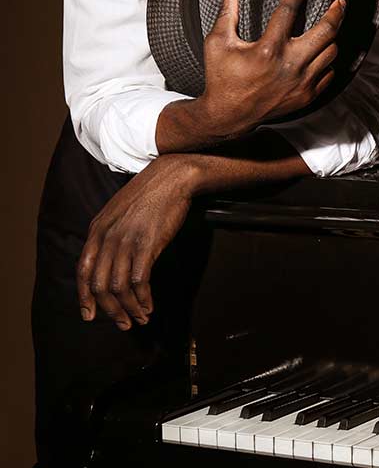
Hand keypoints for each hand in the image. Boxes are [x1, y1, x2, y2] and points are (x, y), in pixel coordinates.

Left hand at [76, 155, 200, 329]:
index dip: (84, 297)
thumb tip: (111, 259)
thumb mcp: (119, 212)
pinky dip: (143, 298)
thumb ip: (110, 234)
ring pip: (119, 287)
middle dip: (110, 310)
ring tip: (140, 318)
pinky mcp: (148, 244)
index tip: (90, 315)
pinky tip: (149, 305)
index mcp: (97, 230)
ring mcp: (127, 241)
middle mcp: (107, 237)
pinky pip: (140, 280)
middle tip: (123, 324)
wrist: (172, 176)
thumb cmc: (150, 194)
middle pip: (100, 284)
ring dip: (129, 309)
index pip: (83, 270)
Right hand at [197, 0, 344, 137]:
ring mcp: (301, 82)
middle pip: (326, 32)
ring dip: (331, 38)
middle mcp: (290, 65)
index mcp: (268, 50)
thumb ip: (227, 13)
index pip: (288, 12)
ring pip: (331, 52)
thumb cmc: (222, 78)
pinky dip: (327, 62)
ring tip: (329, 28)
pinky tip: (322, 54)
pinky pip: (329, 73)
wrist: (229, 115)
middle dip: (335, 13)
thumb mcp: (218, 43)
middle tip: (339, 3)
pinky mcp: (306, 95)